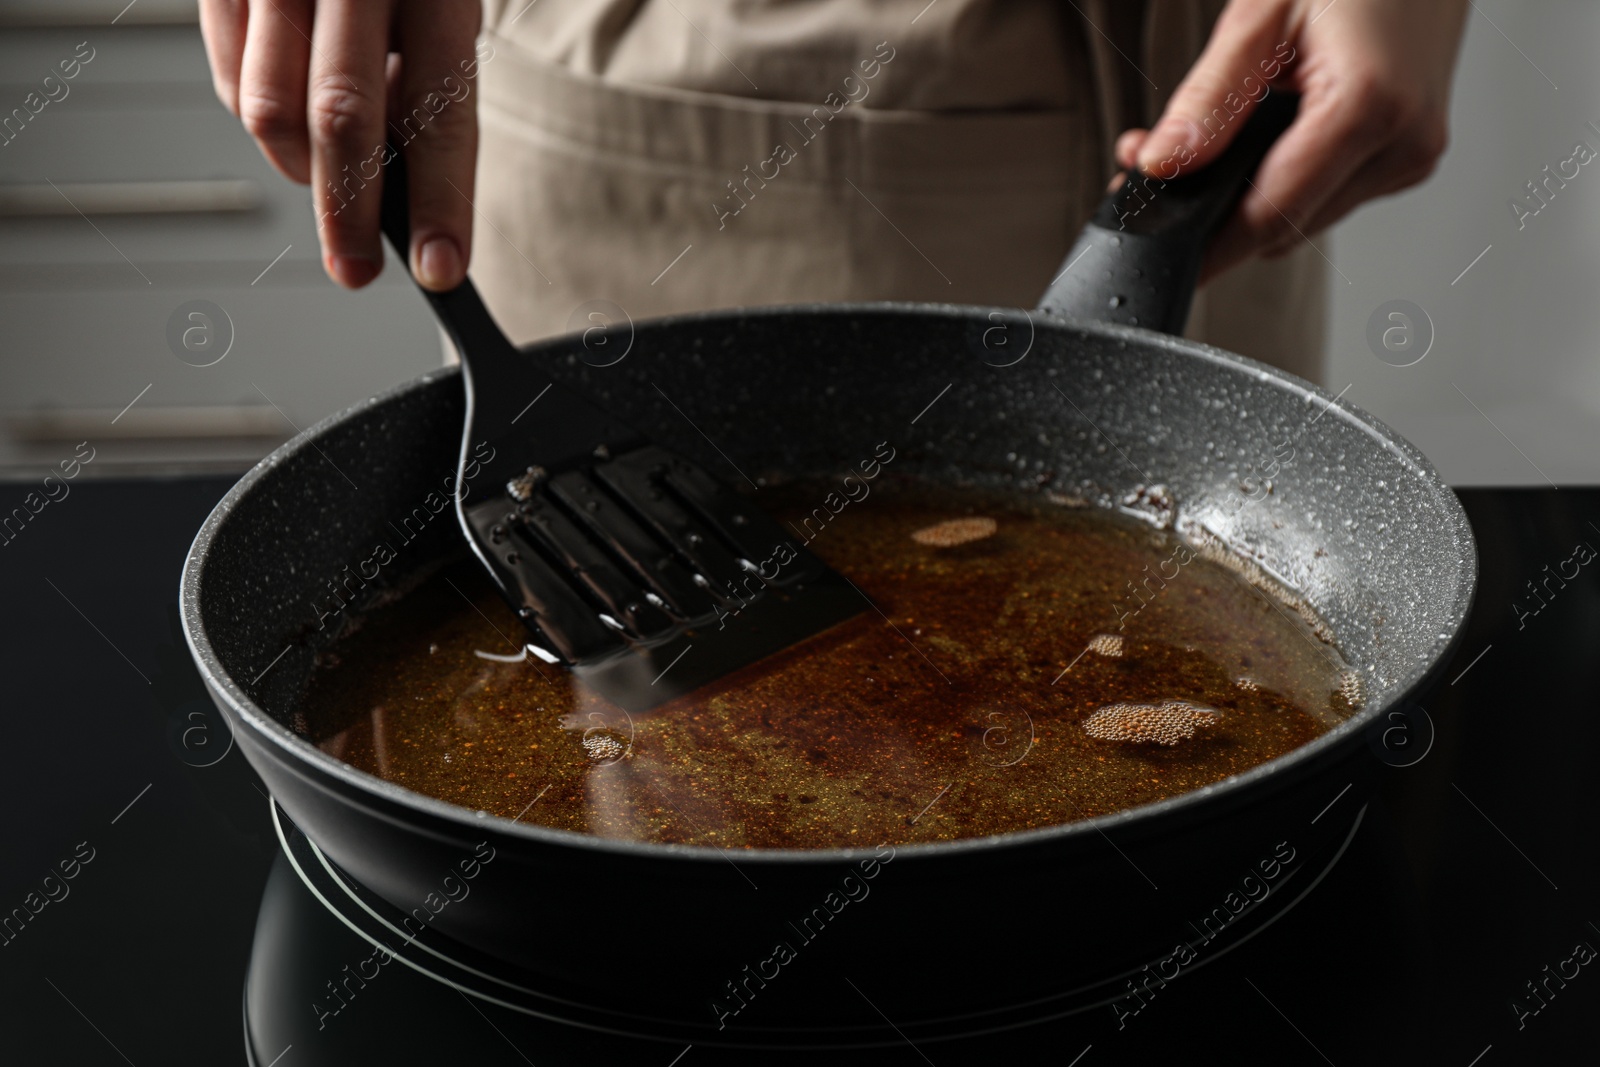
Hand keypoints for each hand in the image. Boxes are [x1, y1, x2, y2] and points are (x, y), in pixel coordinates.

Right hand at [199, 0, 481, 290]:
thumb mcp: (435, 2)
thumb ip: (423, 79)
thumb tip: (403, 188)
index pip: (442, 114)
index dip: (442, 203)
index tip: (440, 268)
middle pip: (341, 119)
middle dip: (347, 213)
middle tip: (355, 269)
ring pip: (268, 110)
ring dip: (298, 167)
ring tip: (329, 168)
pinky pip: (227, 79)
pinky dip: (260, 119)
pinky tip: (294, 109)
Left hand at [1115, 0, 1467, 281]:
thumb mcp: (1263, 16)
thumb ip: (1209, 99)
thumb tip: (1162, 164)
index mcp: (1370, 106)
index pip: (1269, 216)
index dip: (1207, 245)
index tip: (1158, 252)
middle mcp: (1403, 142)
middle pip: (1284, 226)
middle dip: (1214, 208)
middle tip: (1153, 165)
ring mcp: (1412, 153)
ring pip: (1304, 217)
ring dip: (1248, 194)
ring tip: (1207, 139)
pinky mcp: (1409, 153)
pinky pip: (1329, 193)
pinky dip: (1284, 178)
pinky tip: (1259, 138)